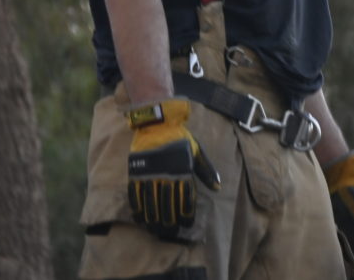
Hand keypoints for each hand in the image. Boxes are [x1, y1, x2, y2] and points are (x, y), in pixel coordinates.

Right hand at [126, 98, 220, 239]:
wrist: (158, 123)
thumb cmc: (180, 138)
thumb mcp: (197, 151)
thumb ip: (206, 170)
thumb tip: (217, 187)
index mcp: (183, 169)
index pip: (186, 196)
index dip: (186, 212)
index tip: (187, 223)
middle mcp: (167, 173)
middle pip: (168, 203)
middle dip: (169, 219)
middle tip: (170, 231)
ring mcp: (150, 173)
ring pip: (151, 201)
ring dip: (153, 218)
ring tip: (156, 229)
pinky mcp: (136, 172)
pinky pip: (136, 194)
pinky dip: (137, 208)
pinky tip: (140, 218)